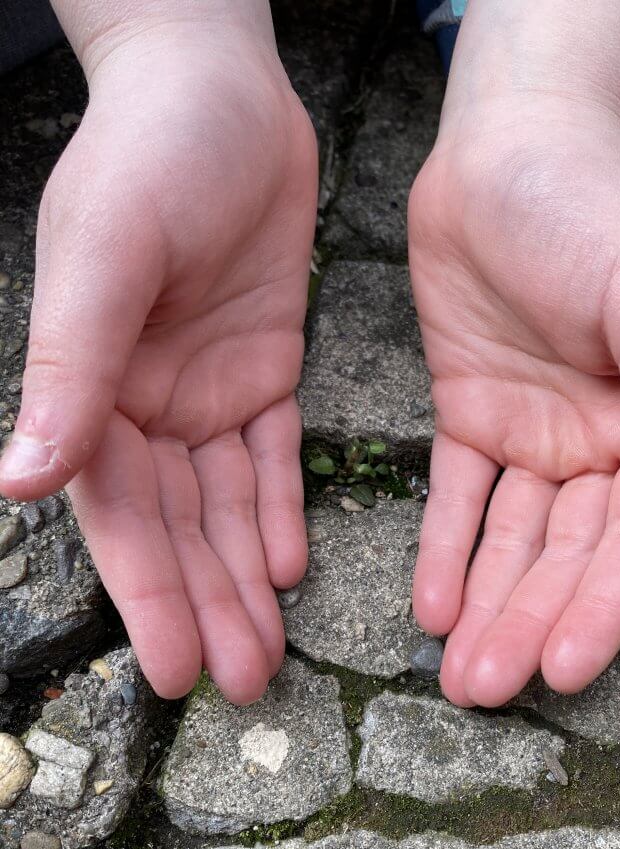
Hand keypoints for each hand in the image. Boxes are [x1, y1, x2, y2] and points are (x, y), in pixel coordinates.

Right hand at [0, 22, 317, 703]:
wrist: (221, 94)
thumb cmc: (147, 161)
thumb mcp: (104, 260)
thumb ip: (69, 371)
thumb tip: (14, 481)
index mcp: (93, 391)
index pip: (121, 515)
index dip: (148, 594)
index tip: (177, 672)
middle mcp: (144, 406)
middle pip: (179, 527)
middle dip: (207, 605)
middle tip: (243, 682)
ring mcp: (205, 393)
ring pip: (229, 506)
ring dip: (247, 577)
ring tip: (271, 650)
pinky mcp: (263, 371)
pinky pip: (275, 457)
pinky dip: (282, 509)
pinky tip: (292, 564)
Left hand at [409, 98, 619, 707]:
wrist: (502, 154)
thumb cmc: (588, 213)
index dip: (601, 606)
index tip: (563, 669)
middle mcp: (599, 446)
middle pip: (564, 555)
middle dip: (527, 622)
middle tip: (486, 690)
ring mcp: (533, 437)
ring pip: (509, 540)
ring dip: (484, 605)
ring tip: (456, 673)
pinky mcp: (471, 418)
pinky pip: (457, 497)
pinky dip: (444, 549)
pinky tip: (430, 605)